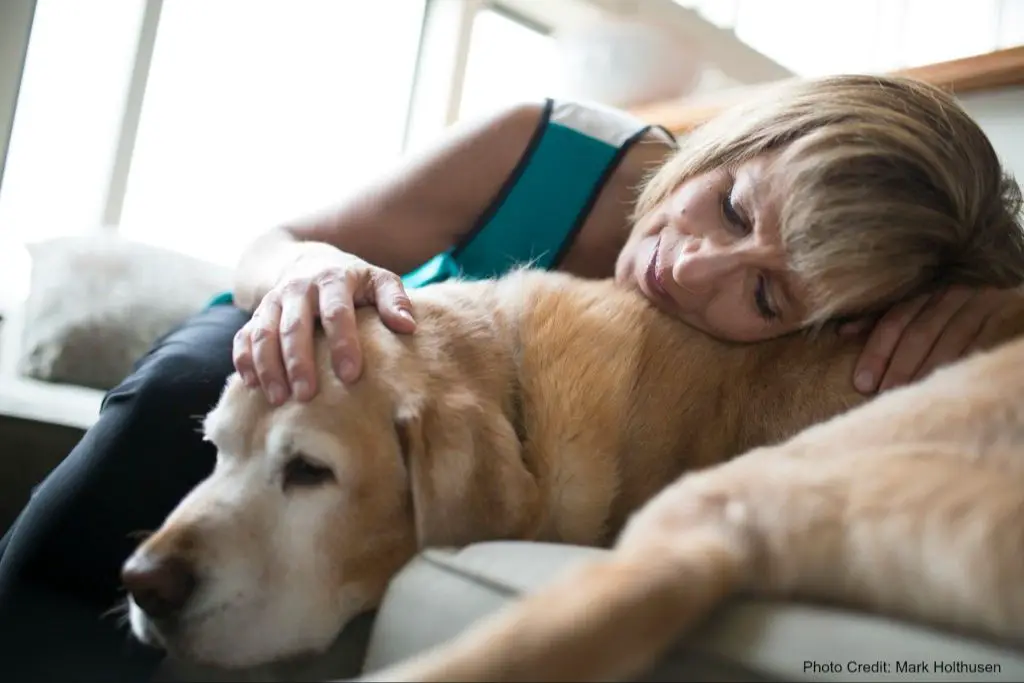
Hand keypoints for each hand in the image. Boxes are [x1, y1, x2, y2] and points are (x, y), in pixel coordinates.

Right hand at [233, 246, 415, 404]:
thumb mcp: (378, 280)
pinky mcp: (256, 314)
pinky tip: (251, 385)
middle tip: (307, 395)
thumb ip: (394, 300)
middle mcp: (297, 288)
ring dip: (269, 366)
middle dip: (298, 362)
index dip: (343, 343)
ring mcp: (273, 301)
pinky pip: (242, 337)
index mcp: (332, 279)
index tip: (351, 375)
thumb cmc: (353, 281)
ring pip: (263, 333)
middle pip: (294, 326)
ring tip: (279, 399)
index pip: (336, 312)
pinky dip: (243, 360)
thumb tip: (407, 326)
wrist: (309, 260)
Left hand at [843, 286, 1016, 394]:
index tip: (862, 383)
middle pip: (918, 332)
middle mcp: (954, 295)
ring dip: (925, 371)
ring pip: (948, 341)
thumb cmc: (958, 319)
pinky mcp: (1008, 317)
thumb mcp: (924, 314)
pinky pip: (981, 345)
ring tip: (909, 397)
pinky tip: (948, 386)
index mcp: (929, 294)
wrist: (1014, 312)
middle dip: (898, 366)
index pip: (895, 320)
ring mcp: (983, 305)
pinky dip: (962, 365)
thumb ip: (888, 324)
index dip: (876, 352)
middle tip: (883, 395)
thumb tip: (843, 332)